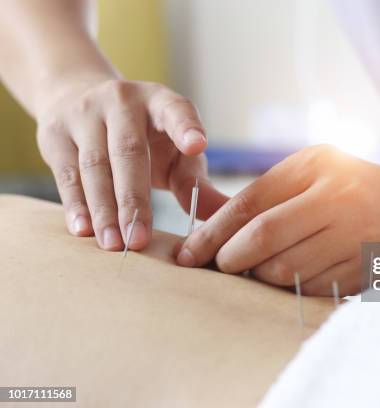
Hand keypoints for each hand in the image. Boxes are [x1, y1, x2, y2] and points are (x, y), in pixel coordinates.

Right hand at [36, 78, 227, 249]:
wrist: (78, 98)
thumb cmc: (144, 137)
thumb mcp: (174, 152)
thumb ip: (196, 183)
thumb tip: (224, 215)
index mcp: (160, 102)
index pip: (176, 110)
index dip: (186, 127)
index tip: (198, 146)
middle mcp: (122, 101)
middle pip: (128, 152)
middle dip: (134, 200)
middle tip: (141, 240)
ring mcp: (85, 114)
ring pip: (95, 166)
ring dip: (104, 209)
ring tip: (115, 245)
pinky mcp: (56, 133)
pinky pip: (66, 173)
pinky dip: (75, 204)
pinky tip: (84, 230)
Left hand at [175, 145, 379, 295]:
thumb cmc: (353, 187)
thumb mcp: (314, 171)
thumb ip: (268, 193)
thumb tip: (212, 227)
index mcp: (317, 167)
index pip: (251, 203)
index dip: (212, 232)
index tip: (188, 253)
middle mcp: (337, 199)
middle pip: (264, 239)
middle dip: (230, 258)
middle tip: (219, 266)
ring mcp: (354, 237)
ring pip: (284, 271)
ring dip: (259, 277)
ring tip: (254, 270)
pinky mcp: (364, 269)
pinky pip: (309, 289)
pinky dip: (289, 288)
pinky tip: (289, 277)